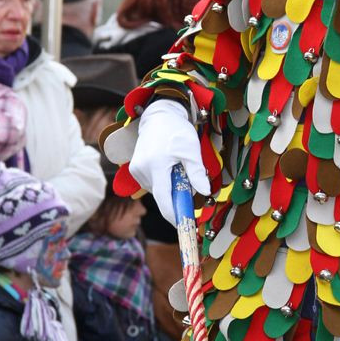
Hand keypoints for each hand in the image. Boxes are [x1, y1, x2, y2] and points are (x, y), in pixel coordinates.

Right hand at [128, 99, 209, 224]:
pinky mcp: (135, 169)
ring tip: (176, 168)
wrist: (159, 116)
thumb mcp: (191, 151)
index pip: (163, 198)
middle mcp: (142, 169)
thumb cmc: (177, 132)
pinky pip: (152, 183)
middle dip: (175, 196)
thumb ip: (197, 173)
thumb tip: (204, 193)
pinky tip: (167, 166)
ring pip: (157, 190)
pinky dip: (162, 181)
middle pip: (161, 195)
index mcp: (156, 165)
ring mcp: (136, 170)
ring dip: (169, 187)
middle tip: (188, 184)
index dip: (173, 214)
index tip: (183, 224)